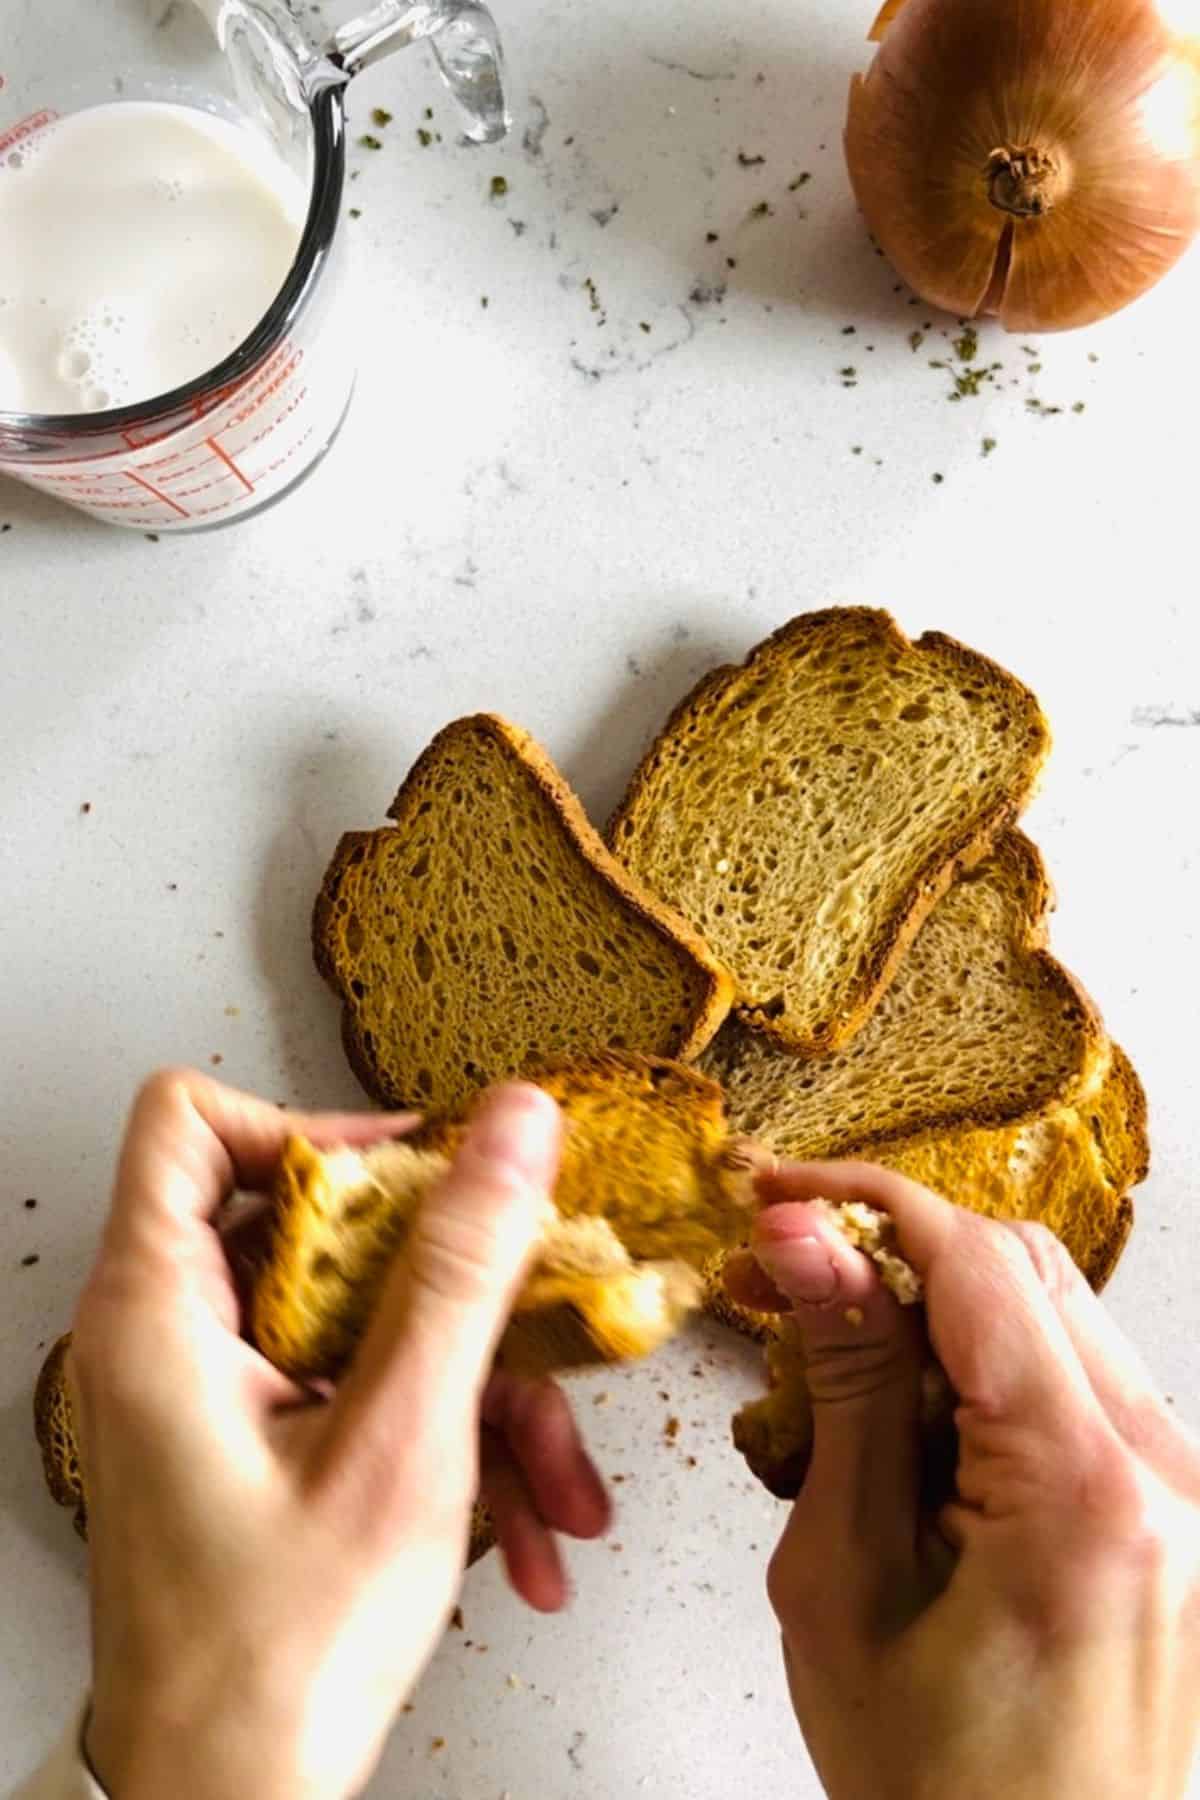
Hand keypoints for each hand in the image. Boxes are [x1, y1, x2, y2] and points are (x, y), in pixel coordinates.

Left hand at [70, 1070, 609, 1799]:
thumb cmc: (278, 1658)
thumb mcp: (401, 1442)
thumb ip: (458, 1270)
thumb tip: (510, 1126)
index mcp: (161, 1312)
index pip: (193, 1120)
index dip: (310, 1122)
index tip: (418, 1174)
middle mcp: (174, 1337)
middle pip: (317, 1223)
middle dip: (451, 1287)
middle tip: (535, 1323)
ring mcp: (217, 1394)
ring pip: (363, 1321)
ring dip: (476, 1389)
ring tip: (557, 1485)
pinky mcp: (257, 1443)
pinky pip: (360, 1391)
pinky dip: (445, 1442)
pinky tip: (528, 1530)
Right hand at [726, 1161, 1199, 1799]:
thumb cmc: (932, 1787)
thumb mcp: (845, 1580)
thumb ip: (847, 1387)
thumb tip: (806, 1244)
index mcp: (1088, 1494)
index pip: (976, 1264)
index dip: (863, 1203)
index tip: (776, 1195)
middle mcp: (1172, 1479)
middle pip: (1026, 1268)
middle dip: (898, 1247)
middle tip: (788, 1272)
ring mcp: (1193, 1495)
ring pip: (1058, 1313)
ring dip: (944, 1308)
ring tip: (844, 1359)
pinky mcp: (1183, 1510)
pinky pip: (1084, 1381)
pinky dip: (993, 1369)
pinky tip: (920, 1420)